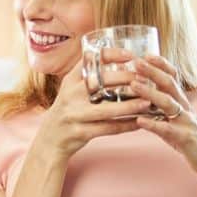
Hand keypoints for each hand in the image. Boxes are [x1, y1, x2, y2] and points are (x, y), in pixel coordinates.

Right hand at [31, 50, 152, 162]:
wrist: (49, 141)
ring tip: (147, 102)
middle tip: (146, 79)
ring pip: (107, 109)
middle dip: (126, 79)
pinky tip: (139, 123)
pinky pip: (108, 129)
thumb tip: (116, 60)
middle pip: (101, 82)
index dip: (111, 55)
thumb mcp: (70, 90)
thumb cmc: (68, 112)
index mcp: (70, 80)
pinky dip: (125, 126)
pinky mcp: (80, 133)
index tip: (130, 54)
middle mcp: (70, 95)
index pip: (90, 59)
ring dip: (130, 105)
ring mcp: (74, 114)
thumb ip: (88, 77)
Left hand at [130, 55, 196, 176]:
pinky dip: (153, 124)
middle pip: (169, 84)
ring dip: (149, 92)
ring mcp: (186, 121)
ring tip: (133, 85)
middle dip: (152, 71)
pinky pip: (167, 129)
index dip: (161, 64)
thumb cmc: (188, 138)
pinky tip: (139, 121)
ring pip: (168, 103)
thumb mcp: (175, 119)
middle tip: (136, 62)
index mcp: (182, 102)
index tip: (145, 55)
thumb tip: (141, 98)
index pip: (173, 77)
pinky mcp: (184, 137)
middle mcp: (185, 108)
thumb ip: (160, 109)